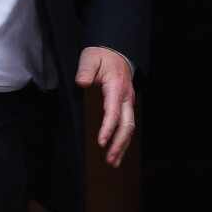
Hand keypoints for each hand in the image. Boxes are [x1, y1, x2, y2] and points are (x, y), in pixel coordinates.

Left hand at [75, 46, 135, 167]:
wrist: (115, 50)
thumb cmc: (102, 56)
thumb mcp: (91, 58)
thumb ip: (86, 70)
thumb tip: (82, 82)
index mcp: (117, 87)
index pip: (114, 112)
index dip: (108, 128)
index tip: (101, 141)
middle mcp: (126, 97)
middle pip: (127, 124)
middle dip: (119, 143)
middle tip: (109, 159)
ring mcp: (128, 101)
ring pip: (130, 127)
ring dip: (123, 145)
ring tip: (113, 161)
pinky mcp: (126, 105)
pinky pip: (128, 124)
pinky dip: (124, 138)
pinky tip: (117, 149)